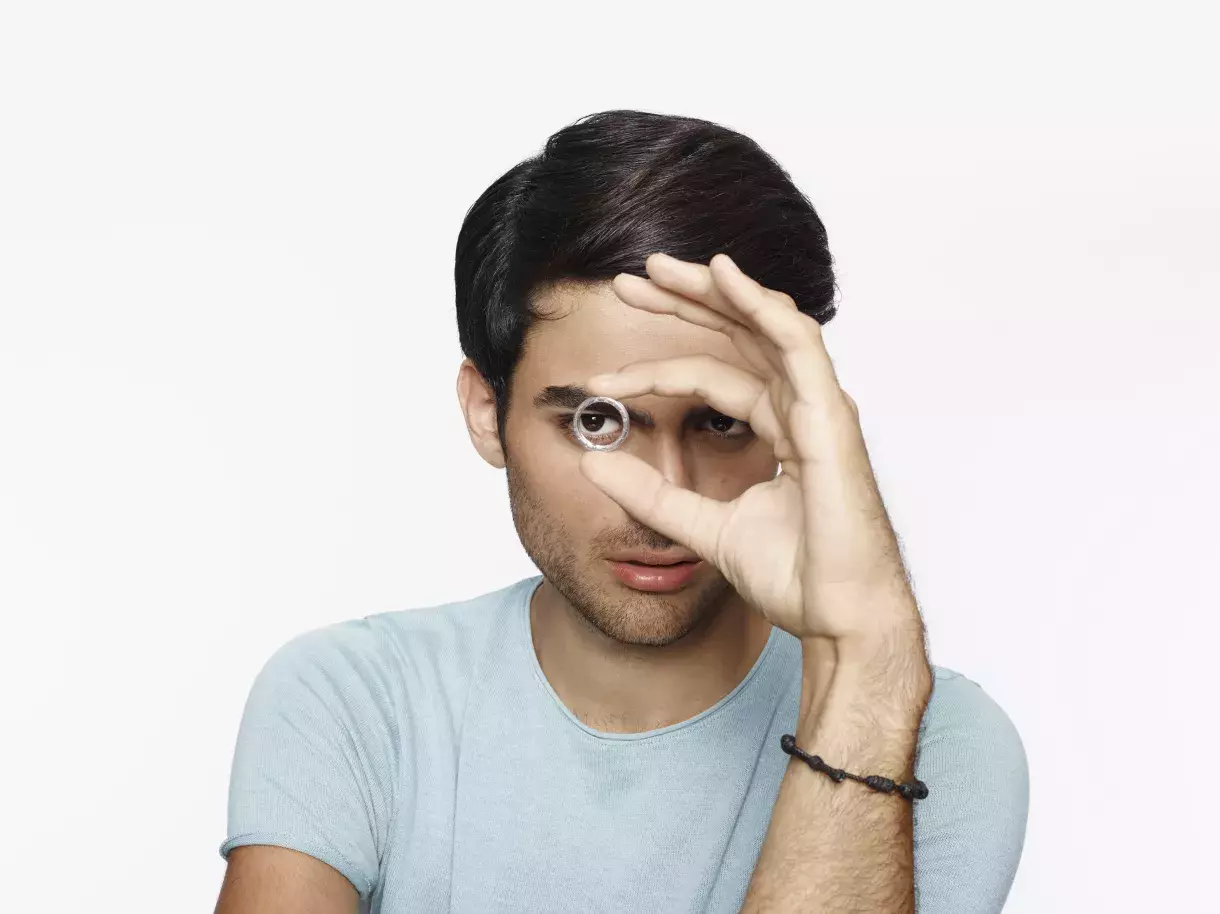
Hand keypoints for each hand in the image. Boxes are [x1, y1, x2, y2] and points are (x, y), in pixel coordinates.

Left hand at [580, 252, 919, 645]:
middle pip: (737, 335)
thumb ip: (652, 495)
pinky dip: (759, 305)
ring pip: (762, 326)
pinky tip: (722, 275)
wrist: (837, 618)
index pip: (712, 374)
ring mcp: (818, 408)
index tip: (600, 381)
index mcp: (778, 427)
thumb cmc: (795, 576)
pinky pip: (795, 344)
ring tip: (657, 270)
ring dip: (711, 292)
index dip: (656, 368)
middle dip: (683, 303)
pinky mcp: (829, 417)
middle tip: (627, 282)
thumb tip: (592, 467)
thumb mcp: (701, 527)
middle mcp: (799, 407)